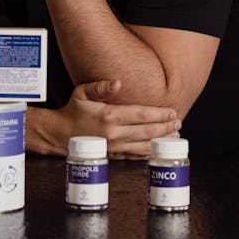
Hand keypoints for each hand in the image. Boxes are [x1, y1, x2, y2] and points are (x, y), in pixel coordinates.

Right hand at [28, 78, 181, 159]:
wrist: (60, 134)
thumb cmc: (72, 110)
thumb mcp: (82, 92)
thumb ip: (101, 87)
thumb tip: (118, 82)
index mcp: (109, 116)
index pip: (141, 115)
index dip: (159, 114)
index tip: (172, 112)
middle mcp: (114, 133)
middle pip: (147, 132)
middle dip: (165, 128)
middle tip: (179, 124)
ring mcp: (114, 147)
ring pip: (143, 146)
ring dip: (161, 142)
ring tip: (174, 138)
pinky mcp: (113, 156)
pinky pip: (135, 156)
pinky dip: (149, 153)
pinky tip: (158, 149)